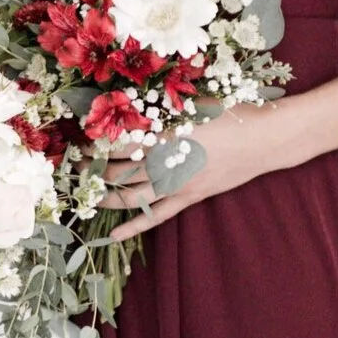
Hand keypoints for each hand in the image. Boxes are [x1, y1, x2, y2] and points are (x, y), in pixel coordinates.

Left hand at [98, 102, 299, 237]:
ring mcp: (176, 184)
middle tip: (75, 164)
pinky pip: (155, 216)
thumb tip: (133, 103)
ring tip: (84, 191)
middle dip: (92, 168)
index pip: (118, 142)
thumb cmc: (231, 113)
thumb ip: (162, 106)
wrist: (263, 140)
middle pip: (117, 170)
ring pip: (130, 195)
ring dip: (104, 194)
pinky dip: (133, 226)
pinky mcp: (188, 198)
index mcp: (164, 136)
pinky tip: (112, 235)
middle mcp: (165, 163)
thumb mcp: (193, 101)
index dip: (96, 142)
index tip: (81, 138)